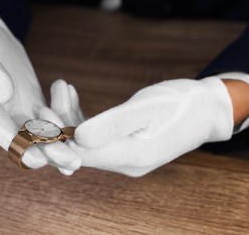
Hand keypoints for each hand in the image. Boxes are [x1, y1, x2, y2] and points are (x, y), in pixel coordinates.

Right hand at [0, 8, 79, 172]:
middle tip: (73, 163)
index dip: (19, 147)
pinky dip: (64, 123)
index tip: (38, 160)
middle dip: (49, 153)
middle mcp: (0, 116)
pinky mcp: (33, 105)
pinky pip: (50, 118)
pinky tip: (77, 127)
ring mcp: (18, 112)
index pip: (0, 131)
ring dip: (60, 144)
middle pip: (25, 141)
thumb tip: (3, 92)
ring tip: (80, 155)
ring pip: (41, 135)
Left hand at [49, 78, 234, 176]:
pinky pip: (96, 135)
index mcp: (129, 157)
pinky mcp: (124, 144)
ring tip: (61, 87)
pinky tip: (72, 95)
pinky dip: (82, 116)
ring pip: (85, 140)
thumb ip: (111, 125)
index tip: (42, 112)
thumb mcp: (146, 108)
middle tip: (48, 96)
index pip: (79, 155)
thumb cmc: (180, 104)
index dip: (55, 136)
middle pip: (78, 149)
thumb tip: (75, 138)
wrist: (206, 108)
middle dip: (58, 124)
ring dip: (69, 116)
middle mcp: (123, 162)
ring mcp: (123, 155)